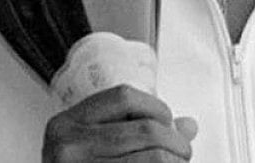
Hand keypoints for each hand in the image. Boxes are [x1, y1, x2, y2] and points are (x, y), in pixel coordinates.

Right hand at [42, 85, 197, 161]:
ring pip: (155, 158)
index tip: (167, 122)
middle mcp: (69, 147)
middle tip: (183, 151)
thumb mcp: (91, 146)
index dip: (156, 107)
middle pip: (146, 130)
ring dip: (176, 160)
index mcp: (66, 125)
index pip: (123, 96)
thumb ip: (135, 129)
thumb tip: (188, 127)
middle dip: (176, 141)